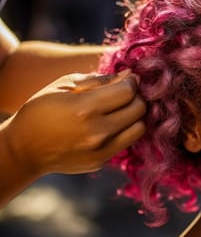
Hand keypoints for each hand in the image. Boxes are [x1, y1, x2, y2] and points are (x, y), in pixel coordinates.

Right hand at [3, 70, 145, 175]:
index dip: (131, 82)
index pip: (128, 92)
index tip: (127, 79)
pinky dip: (125, 131)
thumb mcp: (65, 85)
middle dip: (136, 98)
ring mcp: (101, 150)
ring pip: (139, 128)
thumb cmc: (42, 110)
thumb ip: (100, 80)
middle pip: (139, 109)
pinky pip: (127, 142)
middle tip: (125, 94)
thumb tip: (130, 75)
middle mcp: (97, 132)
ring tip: (121, 110)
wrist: (24, 148)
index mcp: (85, 108)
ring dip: (135, 117)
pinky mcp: (102, 161)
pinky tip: (111, 125)